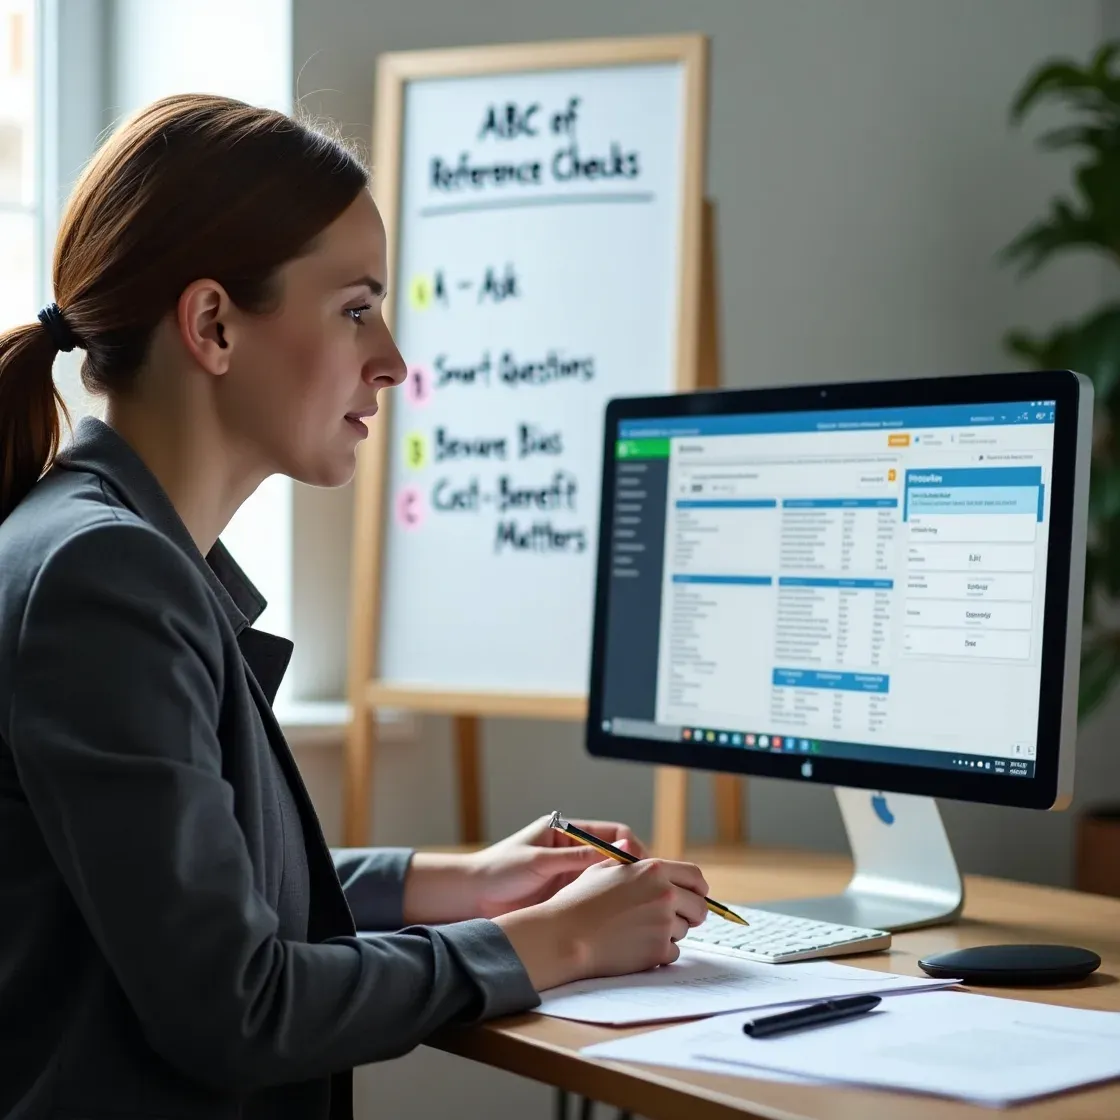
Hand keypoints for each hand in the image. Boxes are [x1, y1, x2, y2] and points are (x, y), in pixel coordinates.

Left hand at [466, 814, 648, 918]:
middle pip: (615, 856)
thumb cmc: (500, 869)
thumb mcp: (540, 861)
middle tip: (646, 888)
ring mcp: (571, 875)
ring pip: (608, 878)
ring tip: (636, 903)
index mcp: (567, 831)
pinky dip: (608, 903)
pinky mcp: (567, 896)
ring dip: (622, 888)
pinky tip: (616, 914)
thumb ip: (578, 858)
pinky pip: (595, 896)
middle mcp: (573, 851)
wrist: (471, 896)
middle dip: (632, 870)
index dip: (631, 848)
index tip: (642, 867)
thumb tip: (620, 852)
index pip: (613, 834)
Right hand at [494, 856, 708, 991]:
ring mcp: (663, 923)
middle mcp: (664, 894)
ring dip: (670, 932)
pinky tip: (637, 947)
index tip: (696, 896)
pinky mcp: (658, 951)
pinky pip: (673, 952)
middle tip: (675, 919)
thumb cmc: (578, 901)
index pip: (695, 877)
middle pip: (699, 907)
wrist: (564, 935)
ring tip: (640, 931)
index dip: (699, 888)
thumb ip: (627, 859)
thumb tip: (634, 845)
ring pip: (684, 930)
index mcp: (653, 870)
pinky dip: (660, 952)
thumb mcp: (602, 868)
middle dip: (692, 914)